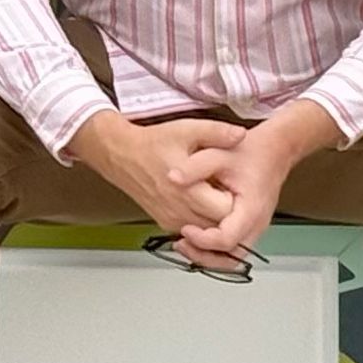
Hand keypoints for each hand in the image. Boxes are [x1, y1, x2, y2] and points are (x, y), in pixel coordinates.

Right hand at [66, 110, 244, 239]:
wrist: (122, 155)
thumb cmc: (153, 143)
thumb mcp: (188, 129)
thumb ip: (217, 132)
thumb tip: (241, 135)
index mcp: (187, 190)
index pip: (226, 211)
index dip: (238, 199)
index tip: (239, 184)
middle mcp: (179, 211)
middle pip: (219, 226)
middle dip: (230, 211)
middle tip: (233, 191)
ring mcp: (172, 221)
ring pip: (206, 232)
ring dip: (217, 218)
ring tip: (219, 195)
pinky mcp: (166, 224)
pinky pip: (193, 231)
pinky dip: (203, 221)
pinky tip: (204, 201)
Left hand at [180, 98, 342, 265]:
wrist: (276, 148)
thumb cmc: (253, 151)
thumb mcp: (219, 153)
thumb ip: (195, 166)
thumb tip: (172, 178)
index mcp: (251, 209)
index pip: (227, 240)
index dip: (203, 240)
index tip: (185, 228)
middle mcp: (257, 224)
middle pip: (231, 258)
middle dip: (203, 256)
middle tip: (181, 243)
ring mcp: (255, 228)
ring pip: (233, 258)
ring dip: (209, 257)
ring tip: (186, 244)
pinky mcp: (250, 227)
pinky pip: (234, 250)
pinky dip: (215, 250)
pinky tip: (198, 237)